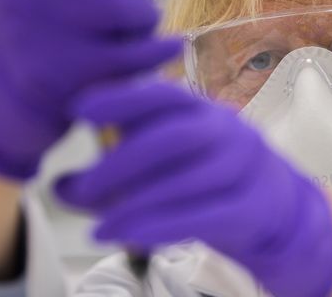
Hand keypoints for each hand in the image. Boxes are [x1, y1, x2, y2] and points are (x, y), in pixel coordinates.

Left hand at [55, 81, 331, 296]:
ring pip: (188, 180)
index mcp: (200, 110)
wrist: (274, 208)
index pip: (162, 95)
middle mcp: (226, 131)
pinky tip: (128, 236)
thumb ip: (114, 170)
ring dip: (136, 204)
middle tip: (79, 188)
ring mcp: (244, 168)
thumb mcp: (164, 164)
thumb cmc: (204, 178)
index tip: (78, 108)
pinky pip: (204, 216)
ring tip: (98, 226)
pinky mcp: (251, 207)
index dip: (121, 98)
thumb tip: (58, 185)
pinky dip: (162, 226)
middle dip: (121, 162)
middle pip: (173, 137)